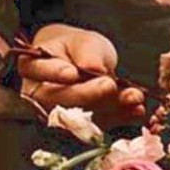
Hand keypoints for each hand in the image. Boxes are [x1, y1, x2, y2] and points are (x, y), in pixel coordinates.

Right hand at [16, 23, 145, 129]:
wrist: (79, 62)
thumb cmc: (75, 47)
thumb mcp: (82, 41)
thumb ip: (86, 53)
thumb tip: (93, 69)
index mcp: (33, 68)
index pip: (38, 70)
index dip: (54, 73)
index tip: (73, 72)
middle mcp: (40, 96)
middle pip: (59, 100)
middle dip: (88, 94)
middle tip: (110, 84)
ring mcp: (59, 116)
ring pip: (80, 117)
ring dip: (110, 109)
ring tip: (134, 97)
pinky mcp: (80, 128)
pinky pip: (99, 126)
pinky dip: (120, 119)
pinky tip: (137, 111)